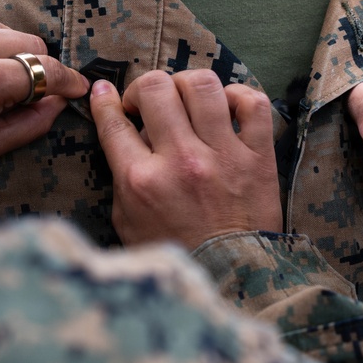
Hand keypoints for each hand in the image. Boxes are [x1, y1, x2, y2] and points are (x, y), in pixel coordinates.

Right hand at [90, 70, 282, 250]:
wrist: (233, 278)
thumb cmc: (178, 253)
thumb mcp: (129, 222)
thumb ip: (123, 176)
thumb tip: (122, 130)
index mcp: (141, 181)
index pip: (114, 122)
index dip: (104, 100)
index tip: (104, 91)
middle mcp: (181, 161)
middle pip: (156, 89)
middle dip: (145, 88)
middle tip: (149, 103)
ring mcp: (223, 156)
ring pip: (202, 85)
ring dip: (188, 84)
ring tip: (186, 99)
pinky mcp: (258, 157)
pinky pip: (253, 103)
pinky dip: (239, 95)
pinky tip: (227, 106)